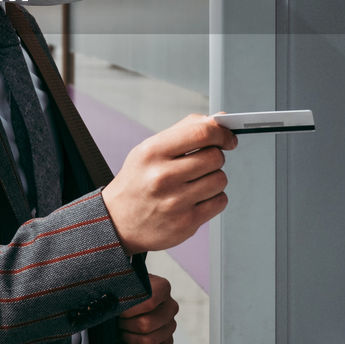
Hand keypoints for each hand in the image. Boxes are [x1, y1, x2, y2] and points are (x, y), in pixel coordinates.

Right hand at [101, 113, 234, 254]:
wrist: (118, 222)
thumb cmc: (137, 182)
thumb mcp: (149, 149)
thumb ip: (184, 131)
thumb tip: (218, 120)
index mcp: (153, 152)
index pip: (201, 132)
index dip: (221, 132)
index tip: (226, 137)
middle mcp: (163, 176)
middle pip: (215, 157)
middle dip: (215, 157)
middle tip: (202, 162)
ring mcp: (175, 201)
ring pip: (220, 179)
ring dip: (214, 178)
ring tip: (195, 182)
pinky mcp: (186, 223)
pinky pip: (220, 201)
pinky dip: (214, 198)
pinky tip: (196, 198)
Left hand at [117, 274, 177, 343]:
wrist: (124, 301)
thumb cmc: (121, 291)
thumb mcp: (121, 283)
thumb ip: (119, 286)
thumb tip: (113, 298)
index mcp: (163, 287)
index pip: (148, 302)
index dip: (128, 310)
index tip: (115, 309)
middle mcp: (171, 307)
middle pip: (146, 325)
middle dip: (124, 326)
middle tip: (115, 321)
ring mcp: (171, 326)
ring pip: (147, 342)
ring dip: (127, 339)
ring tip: (119, 331)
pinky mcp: (167, 342)